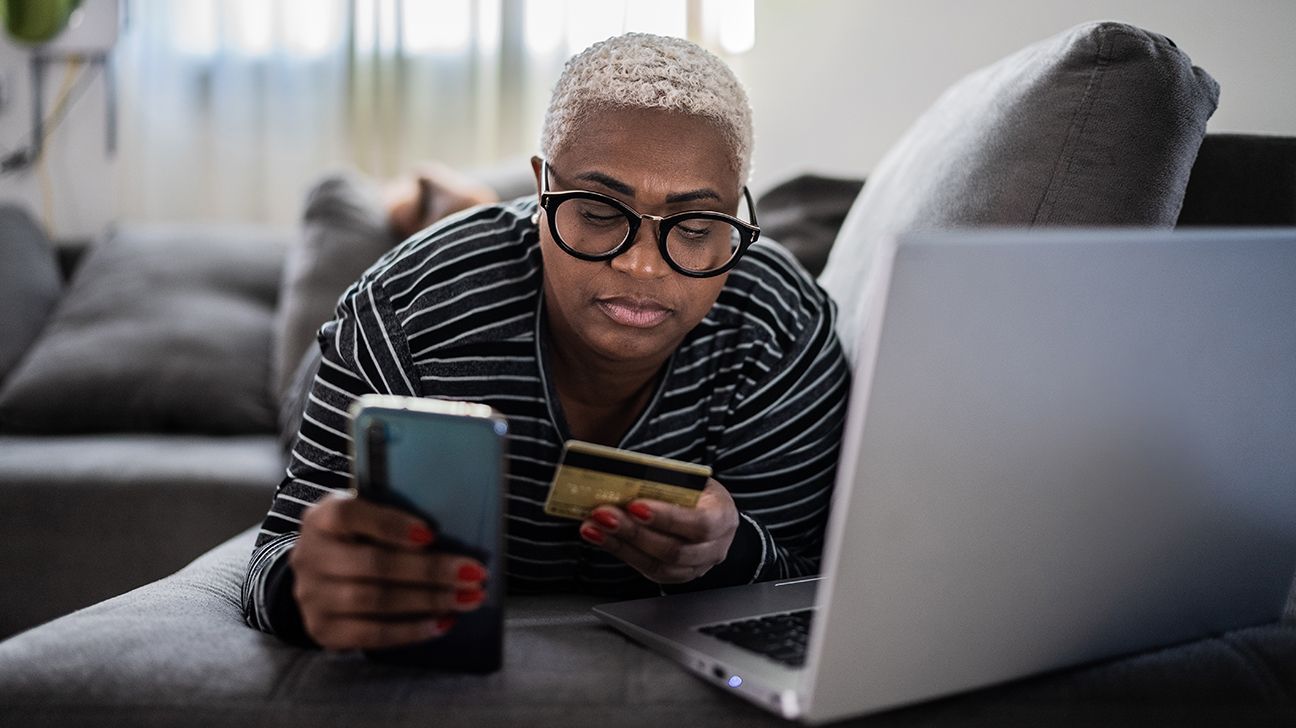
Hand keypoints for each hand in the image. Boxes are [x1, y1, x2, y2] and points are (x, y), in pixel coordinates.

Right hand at [290, 492, 489, 650]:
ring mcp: (312, 597)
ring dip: (428, 601)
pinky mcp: (323, 630)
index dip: (390, 525)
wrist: (316, 576)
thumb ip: (391, 519)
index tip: (431, 534)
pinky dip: (411, 630)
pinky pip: (372, 635)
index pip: (349, 515)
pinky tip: (442, 623)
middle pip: (373, 564)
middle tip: (473, 574)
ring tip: (467, 599)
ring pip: (375, 601)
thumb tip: (450, 534)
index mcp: (321, 518)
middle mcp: (310, 556)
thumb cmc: (355, 539)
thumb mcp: (363, 518)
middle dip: (429, 571)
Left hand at [578, 478, 738, 583]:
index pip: (698, 523)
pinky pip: (646, 570)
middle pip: (673, 549)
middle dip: (634, 532)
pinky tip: (600, 538)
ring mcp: (695, 567)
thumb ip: (666, 481)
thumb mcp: (691, 480)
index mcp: (723, 517)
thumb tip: (626, 475)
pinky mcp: (674, 576)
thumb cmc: (698, 493)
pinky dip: (620, 552)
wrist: (712, 514)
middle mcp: (714, 548)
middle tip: (603, 514)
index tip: (635, 505)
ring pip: (656, 564)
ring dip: (620, 545)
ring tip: (593, 527)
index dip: (666, 517)